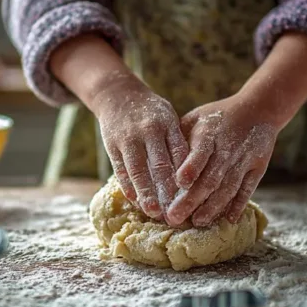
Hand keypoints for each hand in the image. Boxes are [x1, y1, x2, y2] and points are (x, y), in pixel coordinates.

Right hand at [47, 34, 187, 218]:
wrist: (117, 94)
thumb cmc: (151, 111)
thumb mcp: (168, 118)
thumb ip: (178, 142)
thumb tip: (192, 174)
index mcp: (167, 123)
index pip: (179, 152)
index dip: (186, 174)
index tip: (194, 194)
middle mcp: (148, 131)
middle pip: (159, 164)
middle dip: (168, 190)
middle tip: (176, 211)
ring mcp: (128, 139)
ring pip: (138, 170)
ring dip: (146, 193)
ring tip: (154, 212)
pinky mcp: (112, 147)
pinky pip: (121, 170)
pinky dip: (128, 187)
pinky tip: (135, 202)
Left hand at [165, 95, 277, 227]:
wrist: (258, 109)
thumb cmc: (217, 116)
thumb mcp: (196, 118)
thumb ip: (179, 137)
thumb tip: (156, 160)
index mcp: (209, 133)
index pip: (199, 153)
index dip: (191, 168)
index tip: (179, 184)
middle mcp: (227, 148)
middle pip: (210, 177)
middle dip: (192, 199)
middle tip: (174, 217)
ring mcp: (244, 159)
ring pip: (228, 187)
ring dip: (214, 206)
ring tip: (198, 221)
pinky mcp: (257, 168)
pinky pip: (247, 188)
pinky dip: (239, 204)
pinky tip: (229, 219)